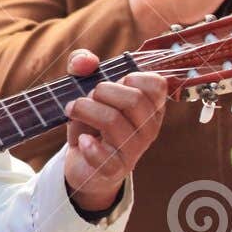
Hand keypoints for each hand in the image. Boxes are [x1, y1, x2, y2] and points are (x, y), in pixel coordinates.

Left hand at [61, 50, 166, 212]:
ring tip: (73, 111)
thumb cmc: (92, 121)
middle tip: (87, 97)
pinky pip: (103, 156)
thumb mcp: (87, 89)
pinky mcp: (114, 169)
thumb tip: (85, 62)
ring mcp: (133, 150)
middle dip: (102, 91)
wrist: (83, 162)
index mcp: (151, 106)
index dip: (132, 77)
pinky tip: (83, 140)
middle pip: (134, 100)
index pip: (157, 85)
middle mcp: (148, 128)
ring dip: (85, 110)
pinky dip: (88, 145)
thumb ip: (83, 65)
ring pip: (113, 121)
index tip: (114, 82)